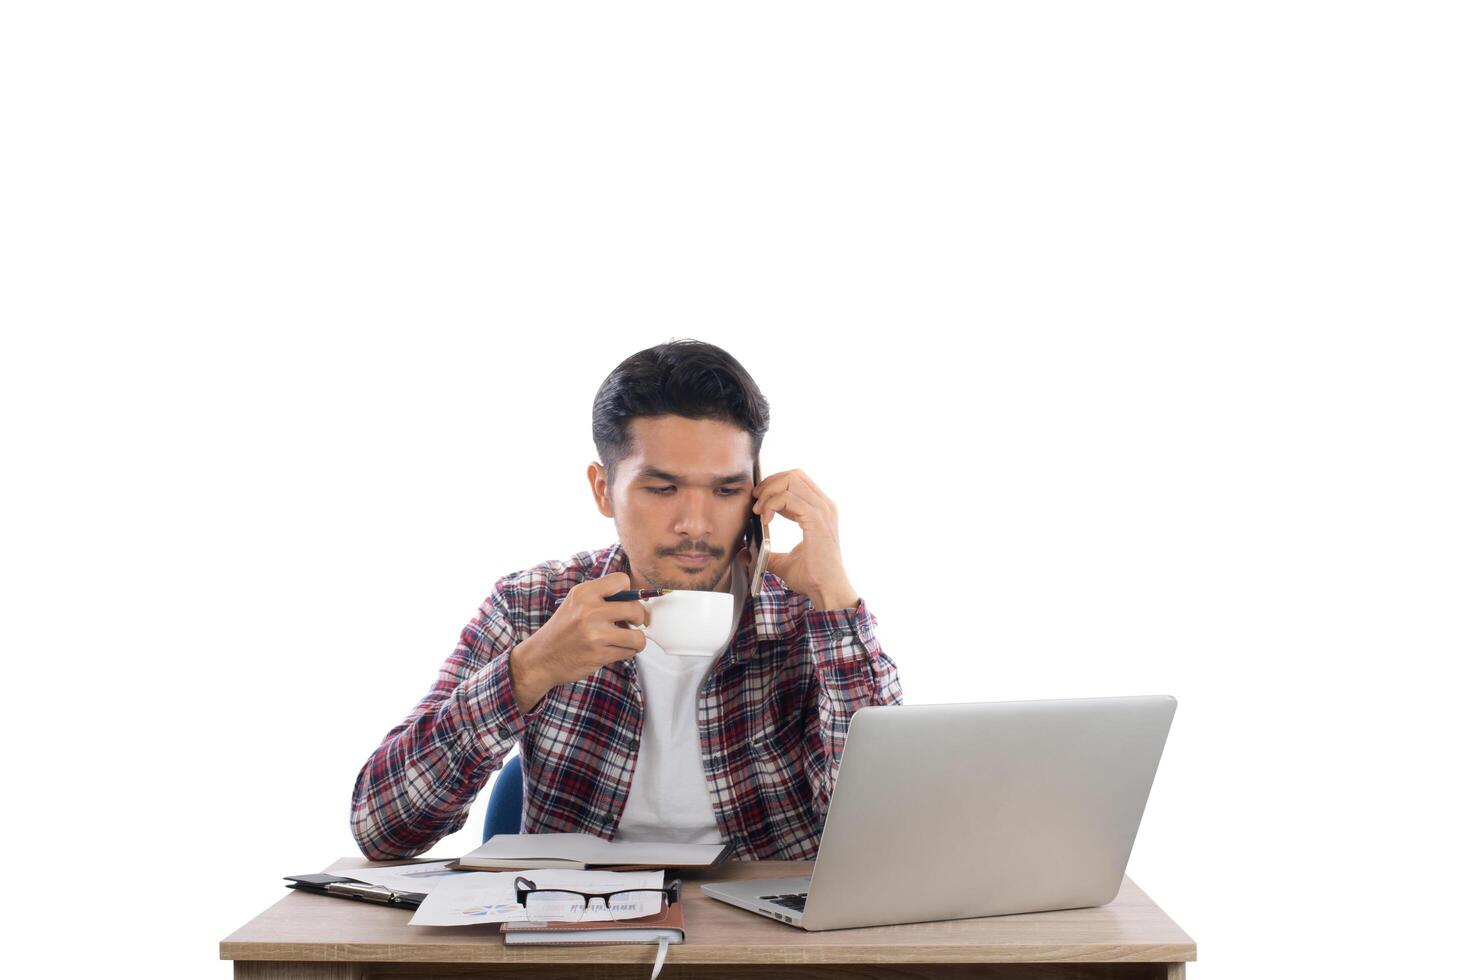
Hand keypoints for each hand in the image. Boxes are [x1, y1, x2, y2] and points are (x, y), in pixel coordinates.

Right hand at [509, 572, 647, 712]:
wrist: (541, 657)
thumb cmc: (562, 630)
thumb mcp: (576, 603)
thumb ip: (602, 597)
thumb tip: (637, 598)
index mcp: (583, 593)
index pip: (622, 581)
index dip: (630, 592)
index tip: (627, 602)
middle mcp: (589, 611)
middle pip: (635, 608)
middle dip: (639, 617)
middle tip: (633, 623)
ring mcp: (594, 634)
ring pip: (637, 636)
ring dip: (636, 640)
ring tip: (627, 639)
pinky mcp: (598, 655)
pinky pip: (629, 652)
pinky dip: (627, 652)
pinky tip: (615, 649)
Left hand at [752, 468, 859, 609]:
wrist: (827, 590)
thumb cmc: (812, 577)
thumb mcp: (783, 561)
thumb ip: (767, 553)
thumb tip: (744, 553)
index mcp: (820, 510)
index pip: (797, 480)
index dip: (774, 484)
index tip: (758, 500)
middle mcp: (824, 506)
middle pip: (794, 475)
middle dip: (770, 484)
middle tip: (756, 501)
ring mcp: (822, 511)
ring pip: (791, 481)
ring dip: (769, 492)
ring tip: (759, 511)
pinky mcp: (816, 519)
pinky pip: (789, 497)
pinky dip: (772, 504)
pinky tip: (765, 519)